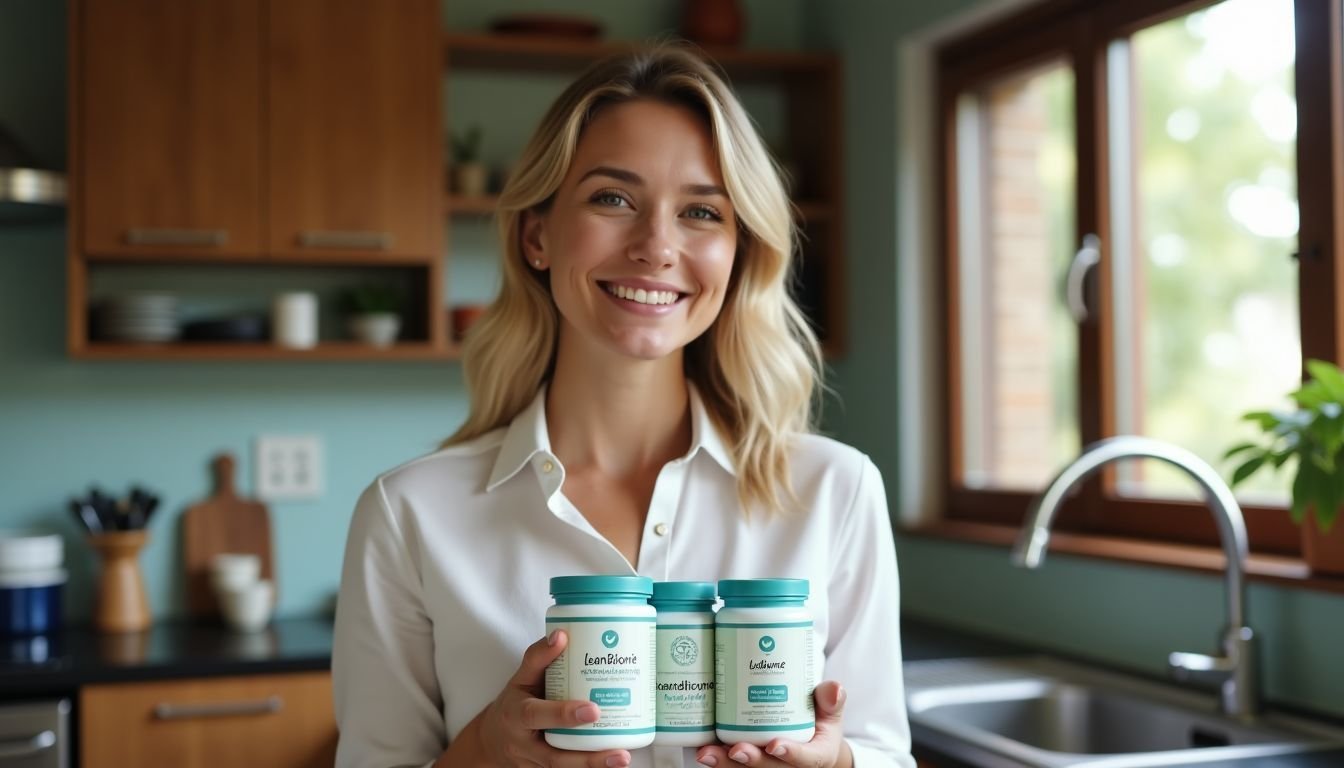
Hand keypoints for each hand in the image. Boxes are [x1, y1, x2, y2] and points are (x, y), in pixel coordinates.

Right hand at [478, 629, 632, 767]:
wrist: (493, 738)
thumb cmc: (514, 702)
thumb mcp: (520, 678)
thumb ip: (539, 657)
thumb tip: (562, 634)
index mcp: (516, 715)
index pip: (536, 715)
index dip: (563, 714)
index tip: (592, 709)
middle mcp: (523, 744)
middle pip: (554, 756)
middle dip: (587, 756)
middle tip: (620, 749)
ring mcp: (534, 763)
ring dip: (595, 766)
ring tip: (623, 758)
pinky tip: (614, 762)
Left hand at [695, 681, 851, 767]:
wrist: (810, 743)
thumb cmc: (819, 725)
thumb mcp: (831, 712)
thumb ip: (831, 700)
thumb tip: (834, 688)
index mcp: (816, 756)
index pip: (805, 759)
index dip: (791, 753)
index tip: (775, 744)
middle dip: (751, 761)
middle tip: (735, 750)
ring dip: (724, 764)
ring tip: (706, 752)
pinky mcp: (750, 766)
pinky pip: (733, 767)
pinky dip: (717, 760)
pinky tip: (702, 749)